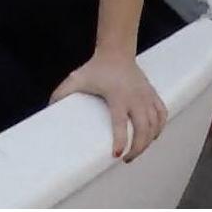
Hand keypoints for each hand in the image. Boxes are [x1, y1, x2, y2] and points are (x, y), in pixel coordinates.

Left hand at [52, 52, 167, 161]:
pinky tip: (153, 137)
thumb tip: (49, 107)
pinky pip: (163, 115)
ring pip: (155, 125)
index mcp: (117, 96)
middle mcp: (135, 98)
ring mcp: (146, 97)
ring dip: (149, 141)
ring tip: (137, 151)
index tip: (117, 155)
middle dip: (138, 148)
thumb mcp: (78, 78)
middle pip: (143, 129)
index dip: (120, 141)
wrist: (116, 51)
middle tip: (128, 159)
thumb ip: (63, 92)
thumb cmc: (97, 68)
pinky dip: (160, 129)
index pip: (120, 123)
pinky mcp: (153, 95)